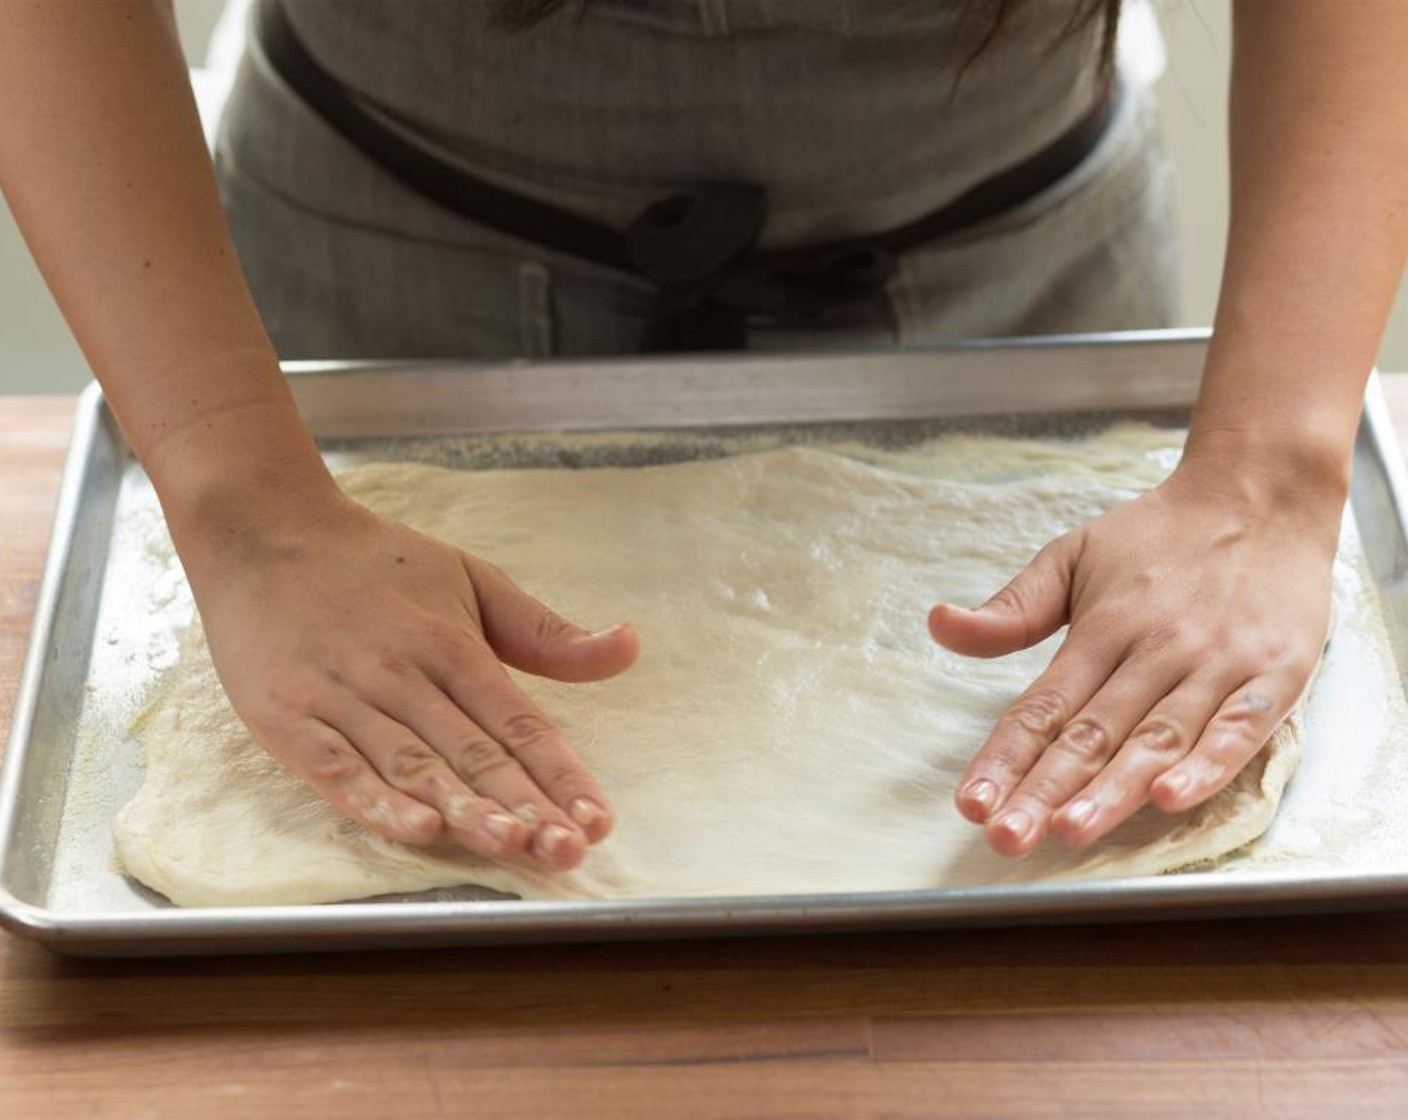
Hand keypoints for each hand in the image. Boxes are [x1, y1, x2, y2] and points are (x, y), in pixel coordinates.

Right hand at [179, 487, 639, 870]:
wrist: (263, 530)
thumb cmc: (377, 563)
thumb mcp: (472, 580)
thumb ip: (545, 630)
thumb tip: (629, 645)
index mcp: (453, 644)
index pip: (519, 721)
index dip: (561, 773)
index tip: (600, 817)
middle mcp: (404, 673)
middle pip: (475, 751)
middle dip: (526, 805)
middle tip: (570, 850)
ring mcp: (343, 697)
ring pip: (415, 765)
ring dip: (466, 809)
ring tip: (513, 844)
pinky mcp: (288, 718)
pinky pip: (337, 769)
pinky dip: (377, 801)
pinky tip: (418, 827)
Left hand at [927, 455, 1338, 856]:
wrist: (1261, 493)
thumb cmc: (1159, 534)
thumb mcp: (1072, 554)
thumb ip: (1013, 607)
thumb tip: (939, 625)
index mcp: (1102, 627)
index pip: (1043, 707)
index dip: (1004, 758)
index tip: (970, 803)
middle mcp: (1154, 649)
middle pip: (1091, 734)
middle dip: (1044, 790)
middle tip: (1005, 837)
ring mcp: (1216, 664)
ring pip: (1156, 739)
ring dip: (1112, 790)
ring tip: (1070, 829)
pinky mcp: (1275, 674)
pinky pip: (1239, 729)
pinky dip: (1208, 766)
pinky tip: (1170, 797)